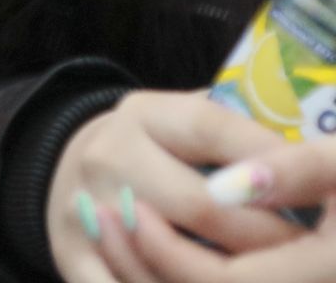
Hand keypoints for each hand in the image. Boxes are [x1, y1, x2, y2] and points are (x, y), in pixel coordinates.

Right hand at [46, 90, 305, 282]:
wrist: (71, 171)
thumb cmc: (157, 151)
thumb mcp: (184, 125)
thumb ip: (239, 134)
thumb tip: (314, 152)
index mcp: (144, 114)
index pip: (215, 130)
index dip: (274, 163)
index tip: (322, 190)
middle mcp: (109, 155)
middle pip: (202, 205)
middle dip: (269, 237)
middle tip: (310, 251)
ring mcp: (86, 207)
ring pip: (170, 256)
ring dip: (232, 271)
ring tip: (274, 271)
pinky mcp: (73, 254)